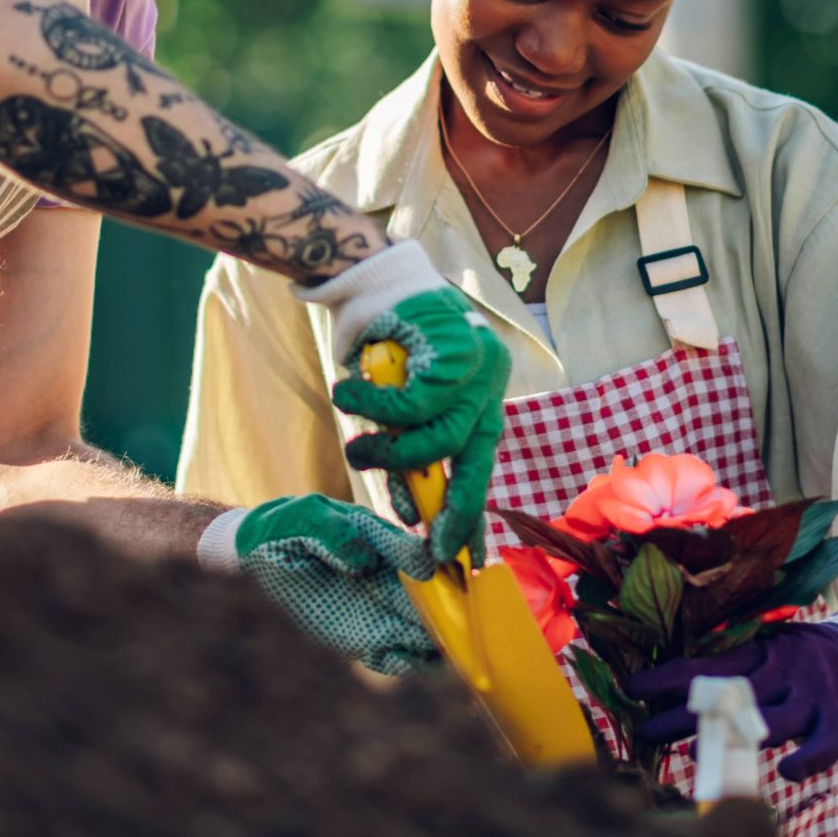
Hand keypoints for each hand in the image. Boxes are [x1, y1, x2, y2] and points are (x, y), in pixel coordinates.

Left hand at [214, 495, 440, 676]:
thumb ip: (335, 531)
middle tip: (454, 621)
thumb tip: (367, 561)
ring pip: (428, 630)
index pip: (419, 553)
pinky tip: (400, 659)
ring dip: (440, 641)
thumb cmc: (283, 527)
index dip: (432, 563)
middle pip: (435, 597)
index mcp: (383, 541)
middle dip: (451, 610)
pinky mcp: (367, 641)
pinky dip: (411, 663)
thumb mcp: (305, 516)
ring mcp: (383, 610)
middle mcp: (392, 577)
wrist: (254, 559)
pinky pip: (401, 658)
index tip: (430, 573)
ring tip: (436, 649)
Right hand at [309, 242, 510, 565]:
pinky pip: (410, 404)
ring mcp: (480, 364)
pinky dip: (372, 407)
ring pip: (438, 436)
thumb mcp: (398, 408)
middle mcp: (490, 382)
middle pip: (472, 458)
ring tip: (357, 449)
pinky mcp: (455, 348)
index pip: (482, 464)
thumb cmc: (381, 345)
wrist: (370, 277)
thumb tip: (413, 514)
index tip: (466, 559)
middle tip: (422, 535)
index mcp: (483, 396)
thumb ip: (410, 452)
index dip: (473, 514)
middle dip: (448, 505)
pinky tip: (347, 394)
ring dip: (388, 451)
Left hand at [623, 622, 837, 783]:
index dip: (667, 678)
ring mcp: (810, 696)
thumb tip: (663, 687)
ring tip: (692, 751)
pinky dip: (806, 759)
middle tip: (646, 731)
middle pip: (730, 693)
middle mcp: (782, 670)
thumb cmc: (791, 658)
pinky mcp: (836, 721)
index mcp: (756, 651)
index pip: (706, 665)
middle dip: (685, 714)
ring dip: (733, 738)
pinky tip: (784, 773)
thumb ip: (722, 668)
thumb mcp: (758, 650)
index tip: (630, 688)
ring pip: (773, 719)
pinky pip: (824, 745)